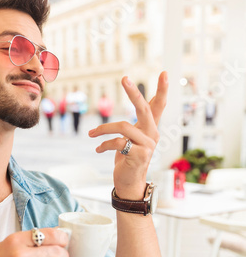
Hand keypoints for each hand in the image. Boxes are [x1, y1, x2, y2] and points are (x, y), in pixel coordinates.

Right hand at [0, 228, 68, 256]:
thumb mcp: (4, 247)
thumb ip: (25, 242)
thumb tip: (50, 238)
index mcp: (15, 241)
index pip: (49, 234)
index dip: (61, 236)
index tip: (63, 238)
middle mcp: (22, 256)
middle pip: (57, 250)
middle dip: (63, 252)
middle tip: (62, 254)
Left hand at [89, 72, 167, 198]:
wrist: (129, 183)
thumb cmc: (127, 159)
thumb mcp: (130, 139)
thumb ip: (132, 125)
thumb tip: (134, 110)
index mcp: (150, 128)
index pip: (158, 105)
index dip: (162, 89)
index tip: (164, 72)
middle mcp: (152, 134)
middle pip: (144, 109)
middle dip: (133, 93)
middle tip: (124, 78)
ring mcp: (147, 145)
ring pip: (123, 126)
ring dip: (103, 129)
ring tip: (92, 134)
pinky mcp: (138, 155)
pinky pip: (117, 143)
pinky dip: (103, 145)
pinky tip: (98, 149)